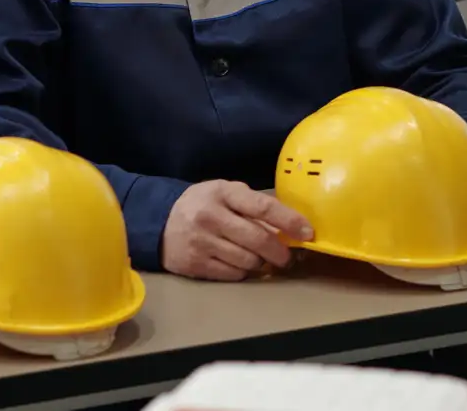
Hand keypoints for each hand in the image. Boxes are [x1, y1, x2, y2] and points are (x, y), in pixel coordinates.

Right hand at [162, 181, 313, 280]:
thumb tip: (290, 226)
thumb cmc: (203, 204)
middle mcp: (211, 217)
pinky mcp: (194, 264)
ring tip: (261, 259)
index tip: (307, 233)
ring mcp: (201, 242)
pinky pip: (232, 274)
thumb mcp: (226, 193)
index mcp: (223, 192)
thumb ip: (254, 205)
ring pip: (247, 261)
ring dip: (261, 263)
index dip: (290, 221)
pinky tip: (240, 264)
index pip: (263, 207)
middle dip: (280, 252)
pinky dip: (243, 272)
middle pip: (258, 240)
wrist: (159, 221)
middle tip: (288, 257)